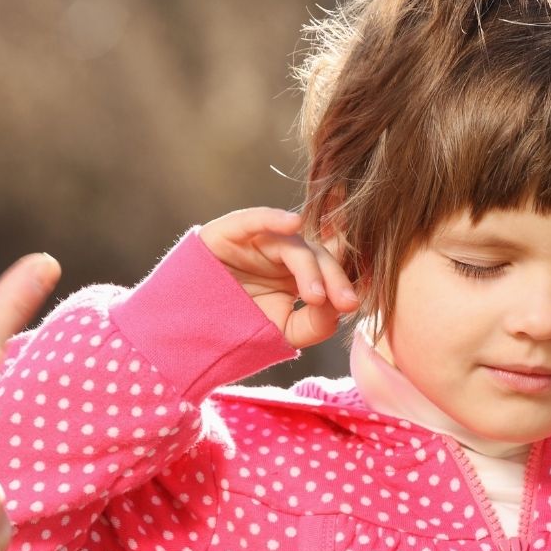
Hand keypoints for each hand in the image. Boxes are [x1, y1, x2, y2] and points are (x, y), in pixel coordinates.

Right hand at [199, 207, 358, 347]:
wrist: (186, 332)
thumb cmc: (237, 328)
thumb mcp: (283, 333)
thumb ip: (315, 323)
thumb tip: (339, 308)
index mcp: (301, 272)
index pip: (334, 265)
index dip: (351, 275)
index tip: (363, 297)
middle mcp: (284, 252)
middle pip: (320, 254)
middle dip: (336, 278)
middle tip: (347, 303)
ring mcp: (260, 240)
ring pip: (295, 244)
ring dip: (309, 267)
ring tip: (315, 296)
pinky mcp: (232, 231)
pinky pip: (256, 218)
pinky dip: (274, 218)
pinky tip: (293, 223)